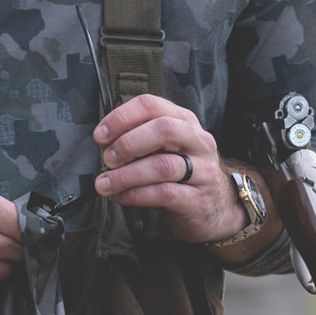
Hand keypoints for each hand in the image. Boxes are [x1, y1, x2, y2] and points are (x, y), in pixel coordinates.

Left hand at [93, 94, 246, 243]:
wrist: (215, 209)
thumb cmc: (180, 175)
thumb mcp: (164, 150)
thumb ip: (138, 141)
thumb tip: (103, 143)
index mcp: (184, 121)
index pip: (152, 105)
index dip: (121, 118)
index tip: (100, 136)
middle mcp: (197, 142)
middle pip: (163, 130)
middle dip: (127, 143)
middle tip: (106, 159)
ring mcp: (202, 171)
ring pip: (162, 166)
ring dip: (126, 175)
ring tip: (104, 184)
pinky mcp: (197, 199)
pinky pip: (163, 194)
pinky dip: (135, 195)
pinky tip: (120, 197)